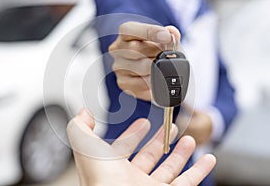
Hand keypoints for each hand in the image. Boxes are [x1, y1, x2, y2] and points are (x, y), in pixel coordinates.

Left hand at [67, 108, 215, 185]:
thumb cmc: (101, 178)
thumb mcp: (85, 145)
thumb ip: (81, 126)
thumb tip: (84, 113)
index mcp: (113, 166)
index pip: (125, 148)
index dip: (133, 134)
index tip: (144, 122)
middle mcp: (131, 179)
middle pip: (149, 157)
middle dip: (160, 140)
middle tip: (170, 128)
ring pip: (170, 169)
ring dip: (181, 153)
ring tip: (190, 140)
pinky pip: (187, 183)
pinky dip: (200, 171)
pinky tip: (209, 159)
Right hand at [109, 21, 180, 100]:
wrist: (154, 70)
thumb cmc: (156, 51)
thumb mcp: (165, 41)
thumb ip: (170, 35)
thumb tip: (172, 33)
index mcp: (125, 34)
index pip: (129, 30)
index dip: (149, 32)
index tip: (167, 36)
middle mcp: (117, 50)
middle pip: (135, 49)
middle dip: (156, 53)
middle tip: (167, 56)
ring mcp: (118, 67)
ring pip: (140, 67)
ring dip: (156, 68)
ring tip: (162, 67)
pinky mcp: (123, 83)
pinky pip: (141, 83)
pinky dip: (153, 81)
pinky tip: (156, 78)